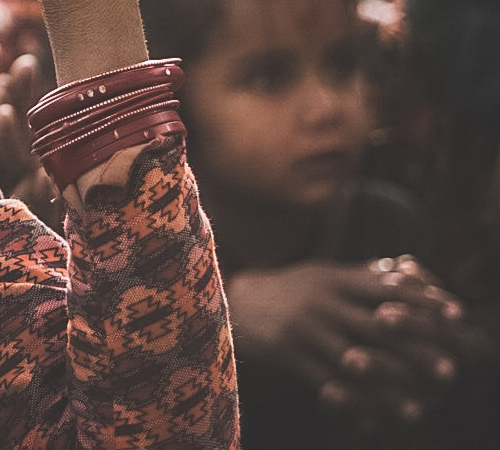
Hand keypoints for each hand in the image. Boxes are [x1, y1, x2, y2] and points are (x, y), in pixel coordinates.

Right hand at [227, 257, 486, 433]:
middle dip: (417, 350)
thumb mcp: (322, 273)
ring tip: (417, 404)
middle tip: (447, 370)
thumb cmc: (287, 289)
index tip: (455, 315)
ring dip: (391, 386)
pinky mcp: (288, 355)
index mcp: (334, 279)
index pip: (388, 288)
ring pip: (357, 361)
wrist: (230, 302)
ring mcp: (304, 329)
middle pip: (380, 326)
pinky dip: (354, 402)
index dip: (424, 301)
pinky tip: (374, 416)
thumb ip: (363, 274)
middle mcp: (322, 302)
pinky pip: (328, 383)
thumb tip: (410, 269)